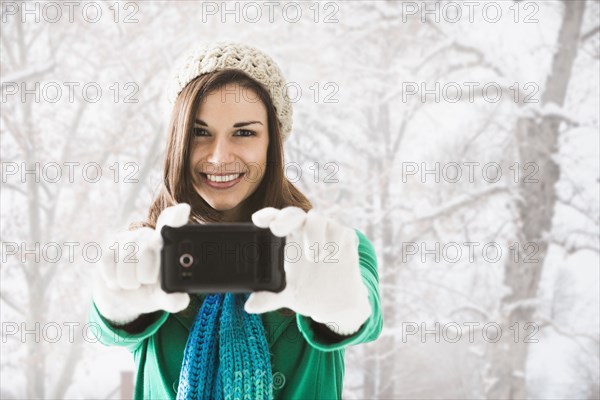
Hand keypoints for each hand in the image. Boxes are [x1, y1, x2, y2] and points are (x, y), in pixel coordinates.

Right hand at [92, 204, 191, 324]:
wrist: (123, 295)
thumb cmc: (150, 289)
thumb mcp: (163, 297)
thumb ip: (173, 299)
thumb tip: (181, 301)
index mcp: (169, 243)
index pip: (173, 223)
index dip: (176, 216)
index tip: (182, 210)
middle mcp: (149, 235)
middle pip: (148, 250)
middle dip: (146, 274)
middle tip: (147, 280)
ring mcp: (129, 237)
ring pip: (126, 259)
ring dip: (129, 280)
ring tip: (134, 282)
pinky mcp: (109, 244)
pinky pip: (108, 262)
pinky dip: (114, 279)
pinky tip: (119, 279)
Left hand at [244, 207, 370, 335]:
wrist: (337, 303)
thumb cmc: (307, 290)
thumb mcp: (287, 296)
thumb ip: (270, 298)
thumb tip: (251, 305)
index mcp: (286, 239)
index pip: (275, 220)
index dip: (267, 216)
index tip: (257, 221)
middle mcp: (304, 230)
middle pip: (294, 213)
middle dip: (285, 218)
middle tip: (276, 229)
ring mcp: (325, 231)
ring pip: (318, 218)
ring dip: (313, 235)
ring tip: (314, 256)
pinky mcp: (345, 237)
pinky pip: (341, 230)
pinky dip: (335, 242)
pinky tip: (333, 257)